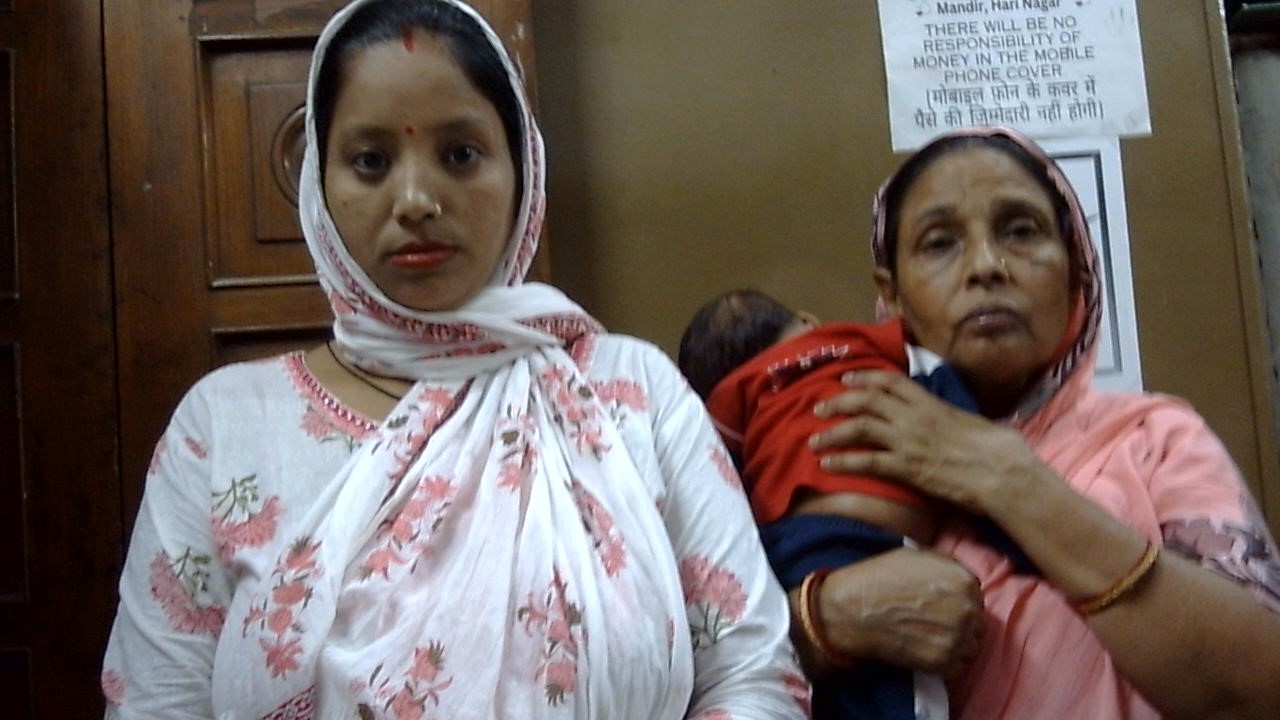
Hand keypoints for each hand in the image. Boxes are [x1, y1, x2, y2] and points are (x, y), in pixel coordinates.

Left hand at [810, 370, 1039, 513]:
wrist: (1003, 473)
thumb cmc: (996, 448)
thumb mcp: (968, 419)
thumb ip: (946, 414)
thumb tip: (939, 414)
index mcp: (930, 402)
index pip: (890, 381)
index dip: (864, 377)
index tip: (846, 378)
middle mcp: (914, 417)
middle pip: (867, 400)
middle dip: (839, 402)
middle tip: (819, 408)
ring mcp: (909, 441)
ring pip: (860, 427)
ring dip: (833, 433)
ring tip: (814, 440)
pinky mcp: (907, 467)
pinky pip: (867, 461)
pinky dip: (844, 462)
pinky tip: (827, 465)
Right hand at [818, 547, 983, 678]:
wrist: (852, 609)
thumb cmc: (879, 578)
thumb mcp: (916, 556)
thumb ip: (946, 567)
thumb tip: (958, 580)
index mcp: (964, 581)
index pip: (976, 597)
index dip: (958, 601)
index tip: (941, 606)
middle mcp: (967, 610)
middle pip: (978, 624)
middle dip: (960, 624)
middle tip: (935, 624)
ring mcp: (956, 639)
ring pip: (971, 648)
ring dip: (956, 646)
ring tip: (931, 640)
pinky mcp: (942, 663)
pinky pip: (958, 668)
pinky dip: (946, 664)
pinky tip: (927, 652)